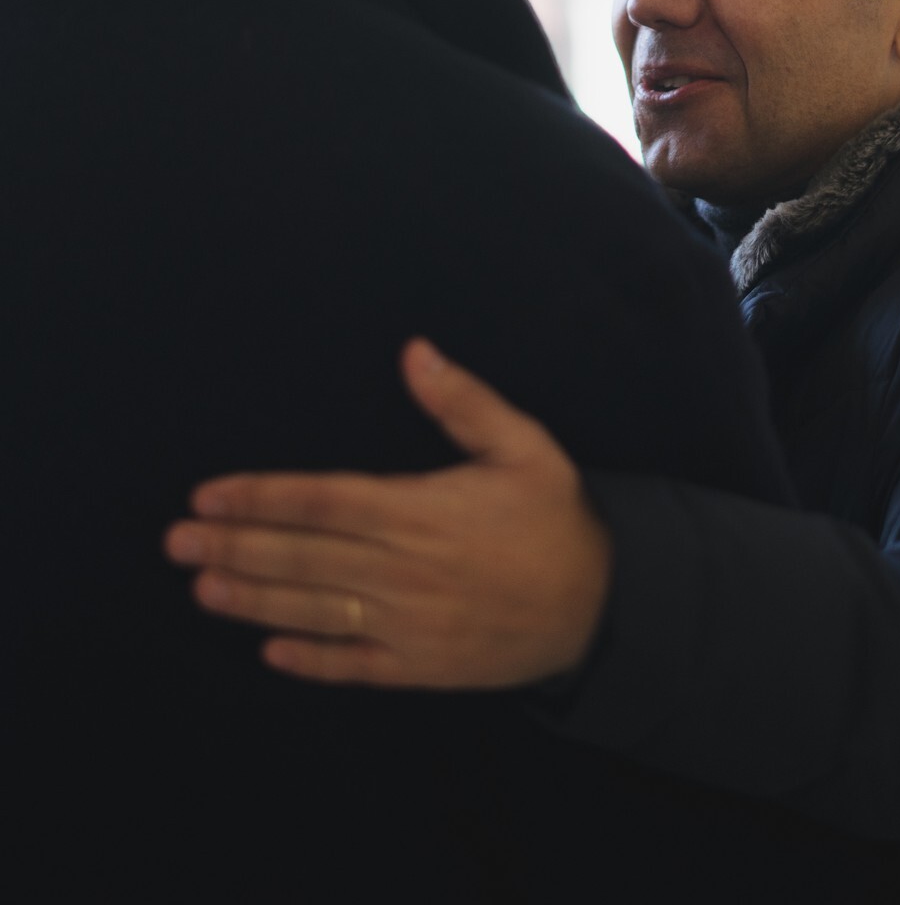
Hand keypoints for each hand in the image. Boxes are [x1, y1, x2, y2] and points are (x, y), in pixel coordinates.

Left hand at [164, 340, 612, 687]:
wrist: (602, 604)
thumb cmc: (556, 517)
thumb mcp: (524, 444)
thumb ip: (464, 402)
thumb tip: (414, 351)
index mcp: (423, 510)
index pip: (323, 500)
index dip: (261, 495)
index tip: (210, 493)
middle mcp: (406, 570)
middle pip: (304, 556)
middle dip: (235, 544)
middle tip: (176, 540)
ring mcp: (411, 624)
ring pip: (316, 609)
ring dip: (253, 599)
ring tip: (201, 585)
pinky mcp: (423, 666)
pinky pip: (355, 664)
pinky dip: (310, 660)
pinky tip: (269, 650)